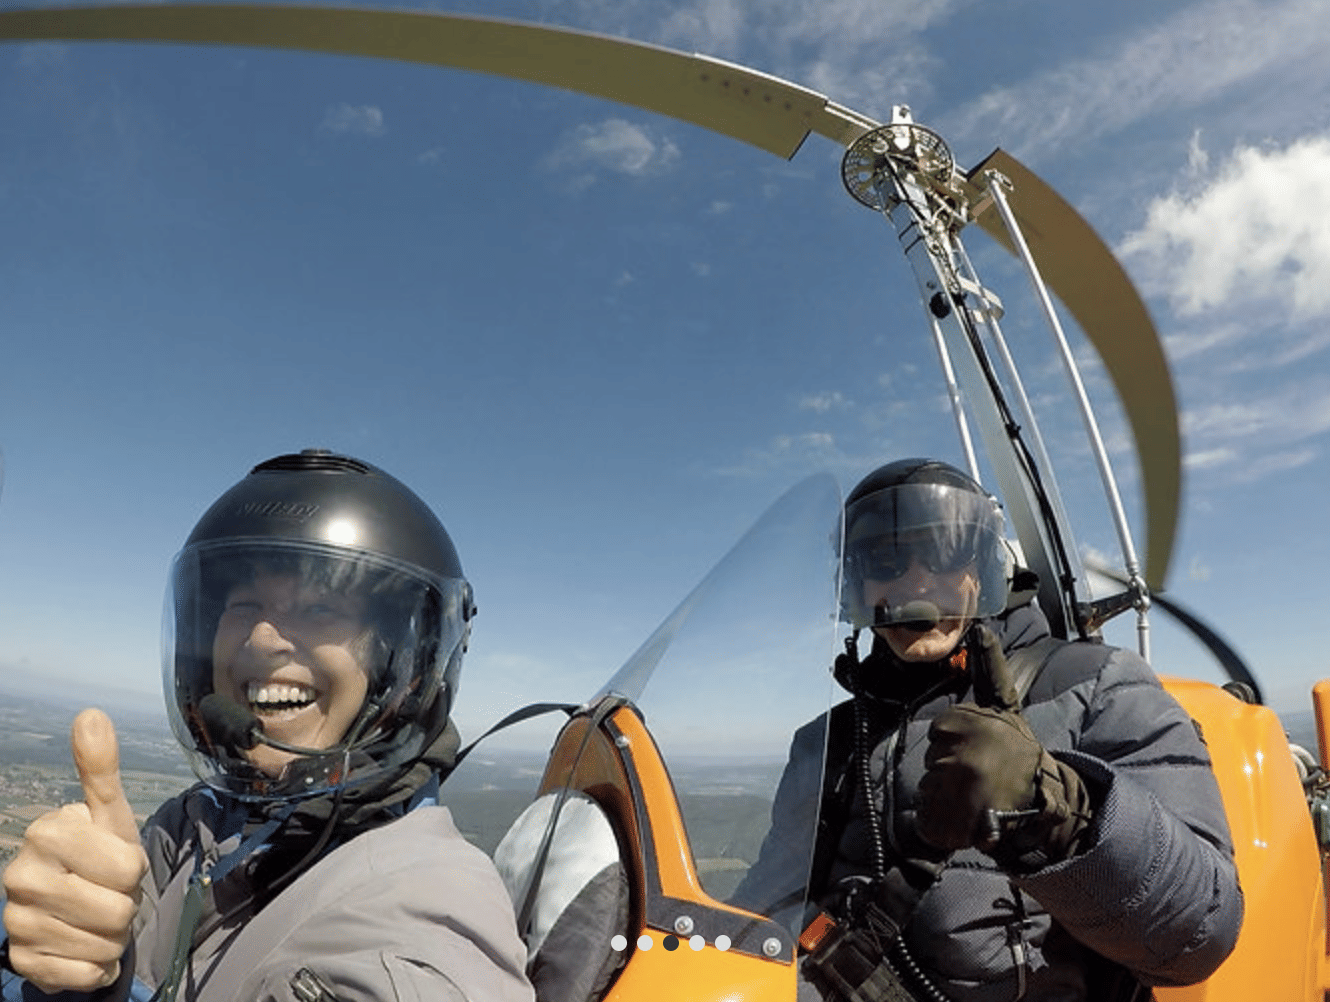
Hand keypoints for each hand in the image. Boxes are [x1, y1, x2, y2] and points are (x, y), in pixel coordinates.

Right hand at [2, 709, 148, 992]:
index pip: (127, 869)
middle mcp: (20, 877)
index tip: (115, 864)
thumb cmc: (99, 855)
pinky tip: (83, 946)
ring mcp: (17, 922)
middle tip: (108, 895)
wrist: (77, 908)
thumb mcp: (109, 815)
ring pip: (102, 943)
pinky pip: (84, 974)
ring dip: (111, 936)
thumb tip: (91, 714)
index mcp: (47, 833)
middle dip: (125, 907)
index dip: (133, 870)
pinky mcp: (21, 962)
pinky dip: (95, 966)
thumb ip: (100, 768)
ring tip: (96, 918)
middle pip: (116, 909)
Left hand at [914, 626, 1091, 863]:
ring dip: (947, 798)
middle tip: (982, 779)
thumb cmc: (1021, 758)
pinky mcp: (951, 822)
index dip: (957, 742)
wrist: (1044, 809)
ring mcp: (958, 789)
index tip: (983, 748)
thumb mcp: (1006, 710)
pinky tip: (969, 821)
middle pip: (931, 759)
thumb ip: (989, 671)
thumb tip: (980, 629)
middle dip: (950, 770)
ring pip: (929, 789)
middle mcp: (967, 753)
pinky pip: (927, 820)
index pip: (941, 729)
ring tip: (979, 799)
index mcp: (977, 723)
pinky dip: (941, 826)